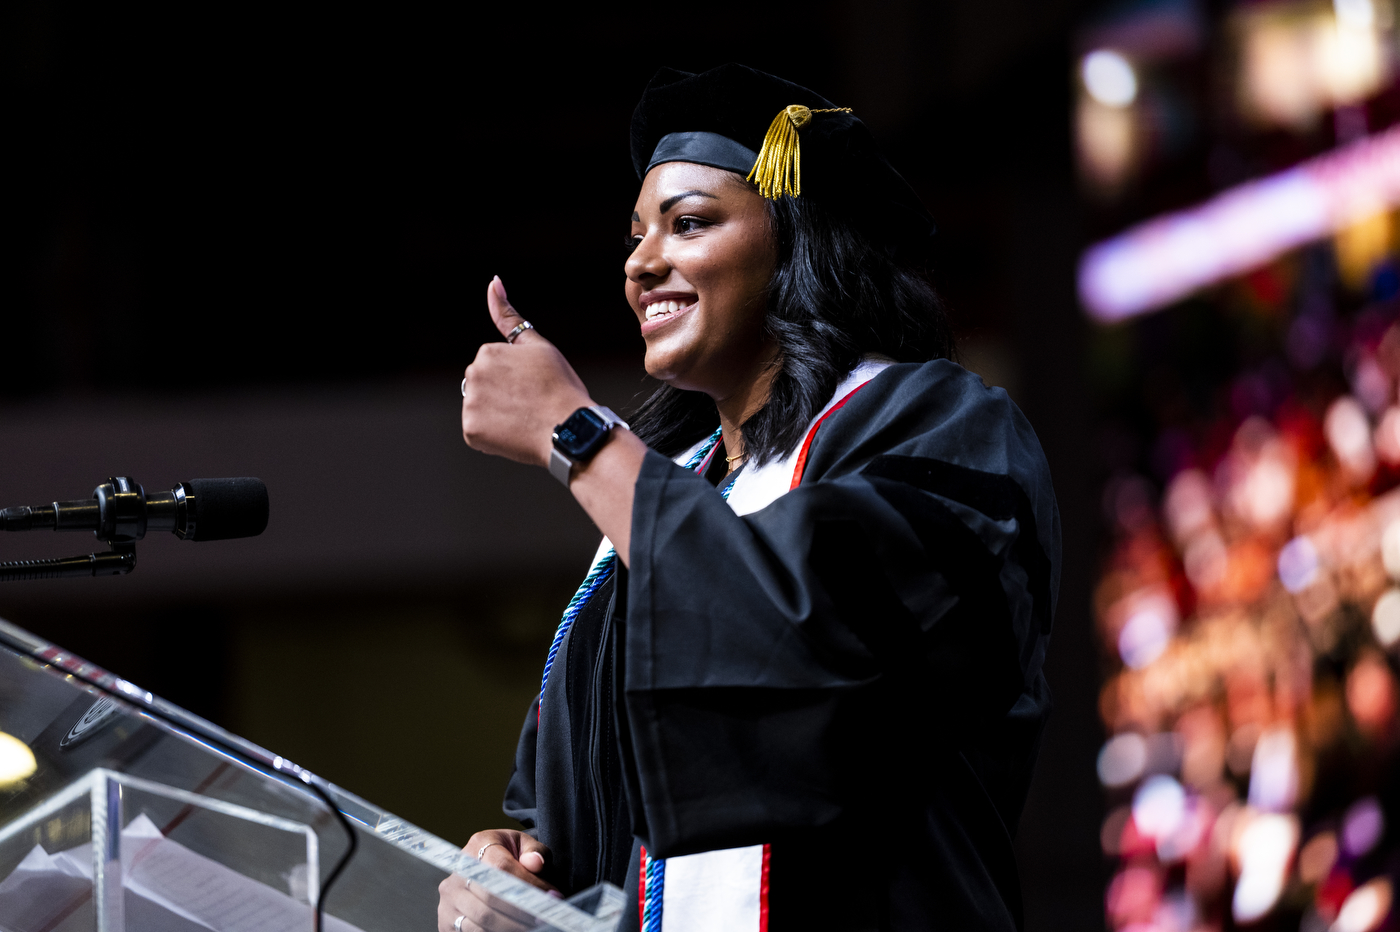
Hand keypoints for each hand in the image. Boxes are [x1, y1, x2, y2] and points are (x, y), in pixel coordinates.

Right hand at [437, 829, 556, 931]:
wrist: (486, 869)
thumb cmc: (510, 856)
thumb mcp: (525, 845)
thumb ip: (536, 852)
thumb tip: (535, 863)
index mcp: (478, 845)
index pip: (501, 869)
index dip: (528, 886)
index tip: (553, 897)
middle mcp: (457, 872)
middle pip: (490, 899)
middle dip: (522, 912)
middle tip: (545, 919)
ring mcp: (449, 899)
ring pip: (481, 921)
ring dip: (512, 928)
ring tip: (534, 928)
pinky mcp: (446, 921)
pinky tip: (516, 931)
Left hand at [461, 277, 593, 466]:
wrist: (568, 427)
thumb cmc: (560, 386)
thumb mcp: (537, 344)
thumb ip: (508, 315)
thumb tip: (493, 281)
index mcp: (487, 352)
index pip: (496, 367)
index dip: (518, 378)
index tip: (535, 385)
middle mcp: (472, 374)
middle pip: (484, 386)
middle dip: (502, 394)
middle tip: (531, 403)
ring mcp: (470, 404)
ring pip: (481, 409)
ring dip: (497, 415)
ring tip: (524, 419)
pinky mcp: (471, 431)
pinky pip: (478, 433)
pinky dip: (493, 437)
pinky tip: (514, 433)